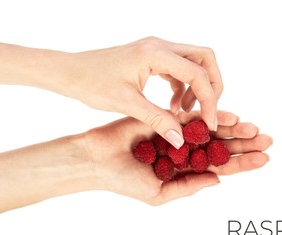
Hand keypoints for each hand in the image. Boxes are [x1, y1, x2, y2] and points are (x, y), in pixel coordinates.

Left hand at [62, 37, 222, 147]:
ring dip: (198, 88)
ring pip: (195, 63)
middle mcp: (160, 46)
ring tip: (186, 114)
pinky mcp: (152, 58)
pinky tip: (172, 108)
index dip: (209, 100)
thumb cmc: (91, 84)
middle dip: (212, 86)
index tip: (208, 124)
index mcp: (156, 53)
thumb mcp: (126, 104)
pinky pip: (180, 70)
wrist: (68, 72)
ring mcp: (157, 50)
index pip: (198, 73)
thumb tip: (182, 140)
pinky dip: (183, 88)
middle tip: (206, 112)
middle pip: (205, 59)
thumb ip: (157, 120)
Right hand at [79, 111, 270, 204]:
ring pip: (213, 130)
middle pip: (223, 146)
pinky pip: (194, 117)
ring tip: (255, 129)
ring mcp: (179, 132)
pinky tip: (230, 118)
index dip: (243, 164)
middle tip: (268, 141)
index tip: (265, 160)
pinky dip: (212, 117)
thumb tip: (219, 180)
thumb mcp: (159, 194)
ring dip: (235, 129)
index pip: (222, 166)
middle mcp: (187, 149)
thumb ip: (188, 187)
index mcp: (187, 168)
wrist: (98, 161)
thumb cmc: (124, 182)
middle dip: (246, 144)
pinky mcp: (169, 117)